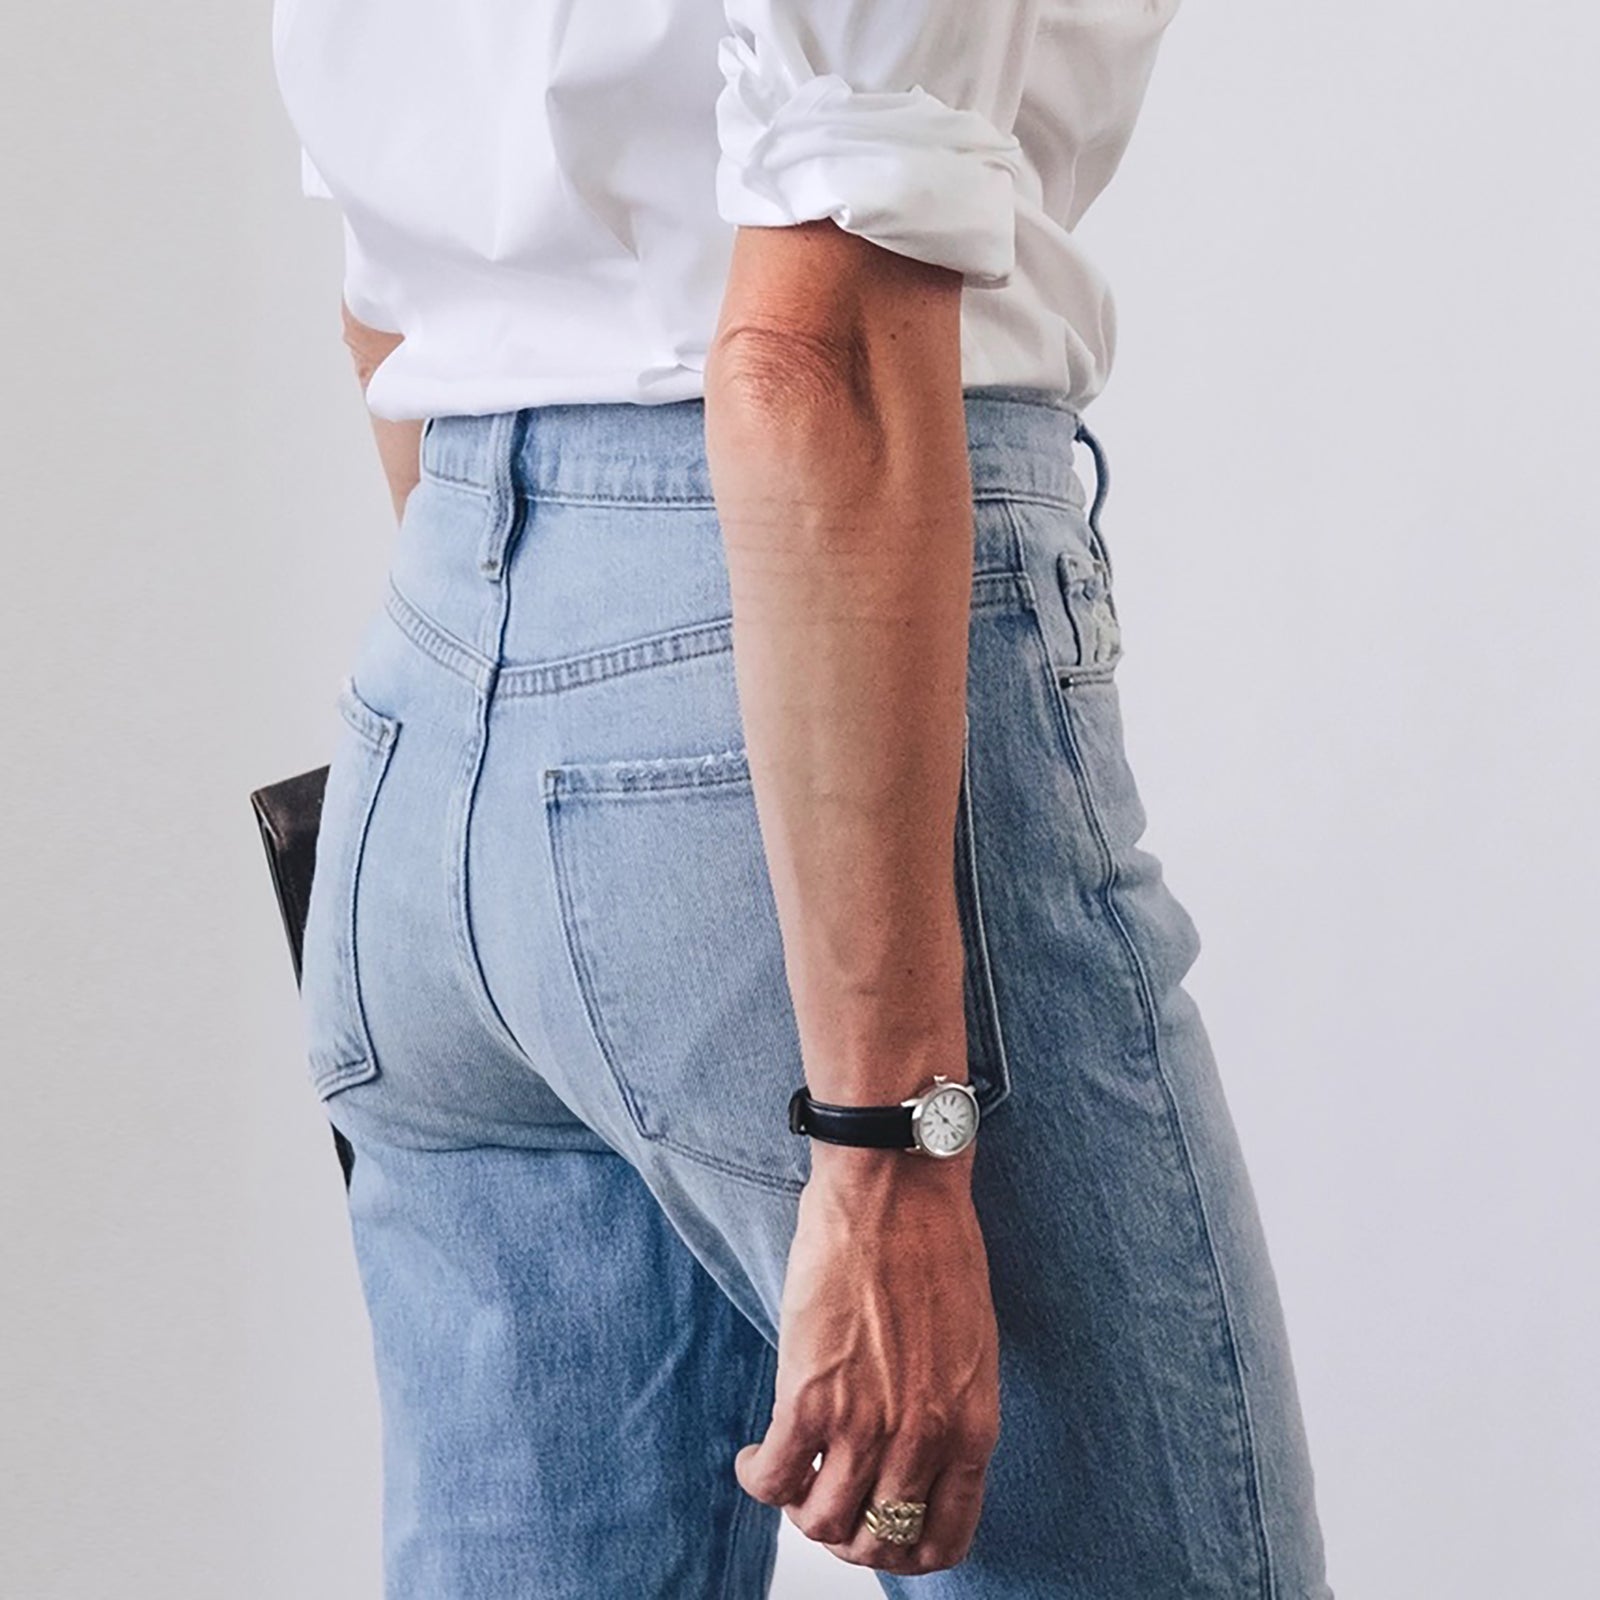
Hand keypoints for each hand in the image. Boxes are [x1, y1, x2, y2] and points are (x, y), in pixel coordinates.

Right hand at [734, 1144, 1000, 1573]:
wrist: (895, 1190)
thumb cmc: (935, 1245)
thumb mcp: (970, 1346)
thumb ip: (949, 1408)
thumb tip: (919, 1452)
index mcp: (971, 1427)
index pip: (945, 1539)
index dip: (905, 1552)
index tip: (880, 1531)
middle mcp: (922, 1439)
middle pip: (876, 1542)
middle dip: (846, 1534)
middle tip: (824, 1499)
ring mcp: (865, 1424)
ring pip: (822, 1522)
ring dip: (798, 1508)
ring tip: (787, 1474)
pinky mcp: (809, 1397)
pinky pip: (774, 1479)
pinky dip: (757, 1478)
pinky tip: (753, 1455)